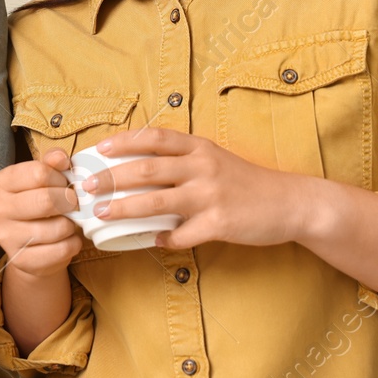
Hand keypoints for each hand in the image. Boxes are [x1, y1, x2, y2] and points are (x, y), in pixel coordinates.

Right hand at [0, 150, 82, 277]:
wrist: (31, 247)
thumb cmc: (39, 206)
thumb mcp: (42, 179)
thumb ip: (52, 163)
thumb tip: (61, 158)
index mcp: (1, 183)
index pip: (38, 173)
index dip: (60, 178)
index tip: (64, 184)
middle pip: (46, 200)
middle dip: (69, 202)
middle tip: (73, 204)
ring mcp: (6, 237)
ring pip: (56, 228)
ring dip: (71, 225)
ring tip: (69, 223)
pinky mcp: (21, 260)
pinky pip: (60, 250)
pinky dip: (72, 244)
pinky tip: (67, 240)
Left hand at [91, 127, 314, 247]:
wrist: (292, 203)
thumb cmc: (248, 182)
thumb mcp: (216, 159)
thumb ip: (184, 161)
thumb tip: (141, 168)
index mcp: (200, 148)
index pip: (154, 138)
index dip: (123, 141)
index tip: (98, 148)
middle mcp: (203, 166)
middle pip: (146, 168)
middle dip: (111, 178)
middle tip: (86, 187)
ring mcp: (211, 195)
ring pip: (156, 201)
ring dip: (124, 208)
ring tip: (101, 215)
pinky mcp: (220, 223)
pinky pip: (182, 234)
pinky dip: (164, 238)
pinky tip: (154, 240)